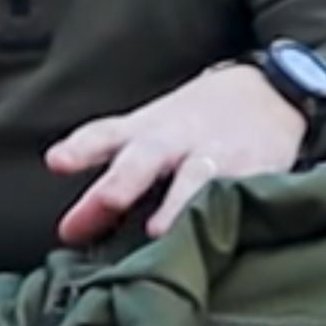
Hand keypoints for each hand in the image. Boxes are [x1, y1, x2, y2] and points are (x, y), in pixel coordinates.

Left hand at [46, 64, 307, 245]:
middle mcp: (175, 140)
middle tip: (105, 202)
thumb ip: (110, 178)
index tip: (57, 162)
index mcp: (143, 131)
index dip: (81, 148)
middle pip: (143, 158)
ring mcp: (216, 155)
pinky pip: (242, 192)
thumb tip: (69, 233)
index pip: (105, 136)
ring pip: (194, 179)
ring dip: (176, 204)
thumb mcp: (148, 133)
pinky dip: (230, 208)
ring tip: (157, 232)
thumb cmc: (192, 124)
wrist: (269, 91)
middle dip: (122, 183)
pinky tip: (222, 231)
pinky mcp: (255, 171)